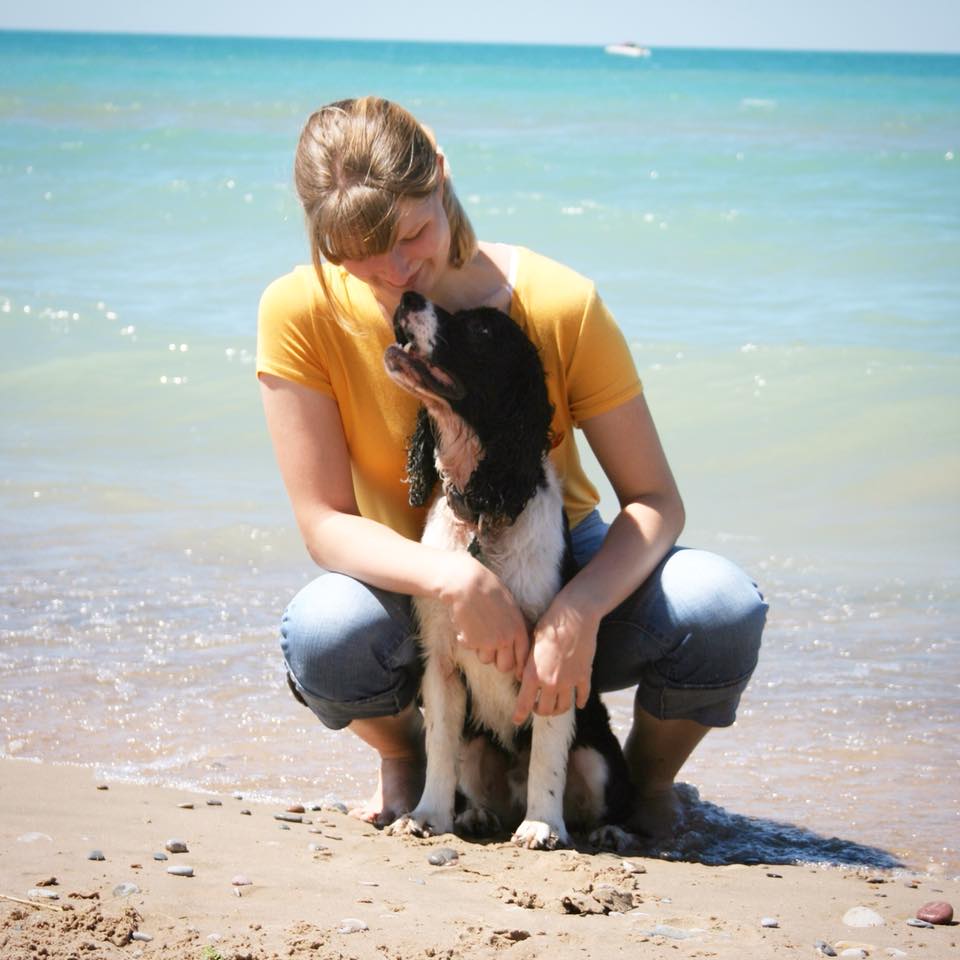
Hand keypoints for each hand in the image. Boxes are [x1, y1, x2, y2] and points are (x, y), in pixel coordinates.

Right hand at [441, 553, 529, 675]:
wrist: (467, 584)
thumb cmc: (488, 589)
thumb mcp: (510, 607)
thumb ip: (513, 626)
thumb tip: (514, 643)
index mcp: (518, 629)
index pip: (522, 656)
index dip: (518, 665)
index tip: (514, 670)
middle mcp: (506, 638)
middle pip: (504, 666)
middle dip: (498, 661)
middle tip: (490, 650)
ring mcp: (488, 642)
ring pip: (486, 659)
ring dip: (480, 649)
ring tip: (477, 629)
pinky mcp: (472, 642)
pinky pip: (469, 648)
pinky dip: (465, 639)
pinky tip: (465, 624)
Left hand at [513, 595, 598, 724]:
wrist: (574, 616)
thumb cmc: (548, 625)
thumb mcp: (530, 643)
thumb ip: (526, 664)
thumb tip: (521, 676)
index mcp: (533, 674)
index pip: (524, 703)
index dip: (519, 715)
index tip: (516, 720)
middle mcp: (551, 682)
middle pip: (545, 709)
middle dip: (539, 711)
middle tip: (536, 707)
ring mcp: (569, 680)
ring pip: (563, 707)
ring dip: (558, 710)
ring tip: (554, 706)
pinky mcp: (584, 675)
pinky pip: (582, 695)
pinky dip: (580, 701)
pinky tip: (578, 703)